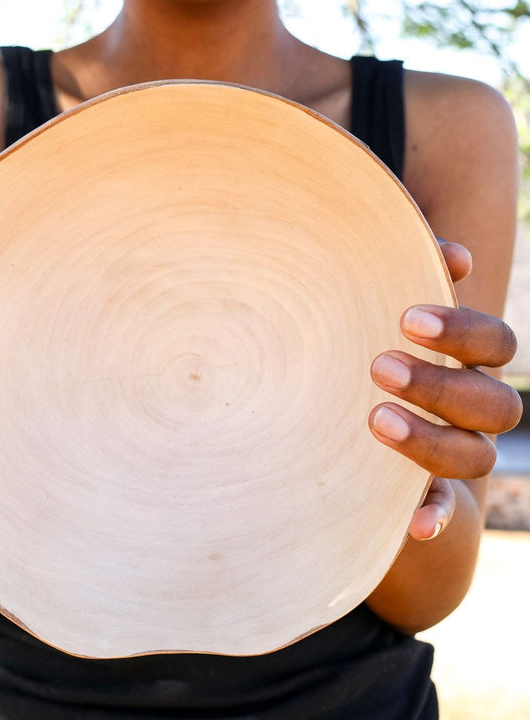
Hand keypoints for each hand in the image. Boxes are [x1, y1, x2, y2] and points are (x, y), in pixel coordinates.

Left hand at [368, 240, 521, 539]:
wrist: (354, 410)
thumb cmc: (370, 339)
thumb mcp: (384, 308)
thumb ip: (413, 273)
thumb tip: (456, 254)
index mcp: (467, 360)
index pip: (496, 345)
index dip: (463, 331)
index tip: (406, 318)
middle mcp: (470, 407)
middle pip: (494, 404)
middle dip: (441, 385)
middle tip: (380, 366)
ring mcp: (453, 450)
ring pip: (475, 457)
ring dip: (433, 441)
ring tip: (375, 419)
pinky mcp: (428, 487)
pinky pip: (445, 509)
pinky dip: (434, 516)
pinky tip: (413, 524)